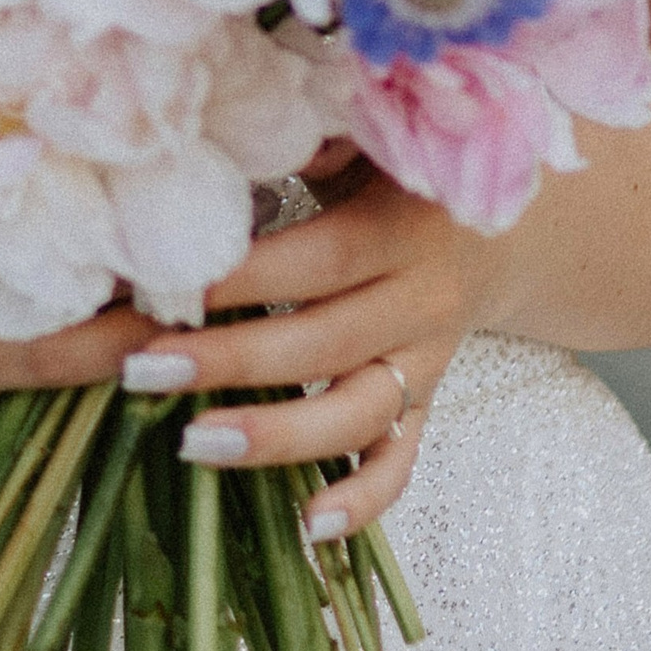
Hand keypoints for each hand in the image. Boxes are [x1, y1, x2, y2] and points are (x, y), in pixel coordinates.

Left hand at [123, 166, 501, 540]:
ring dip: (276, 438)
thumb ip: (309, 132)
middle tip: (138, 369)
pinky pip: (401, 463)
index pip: (314, 260)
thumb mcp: (369, 137)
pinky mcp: (426, 404)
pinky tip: (305, 528)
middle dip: (227, 361)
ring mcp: (425, 363)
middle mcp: (418, 300)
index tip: (160, 286)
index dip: (242, 278)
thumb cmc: (401, 169)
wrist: (512, 223)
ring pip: (356, 415)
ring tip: (192, 445)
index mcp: (399, 227)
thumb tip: (225, 123)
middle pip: (320, 343)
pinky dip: (361, 501)